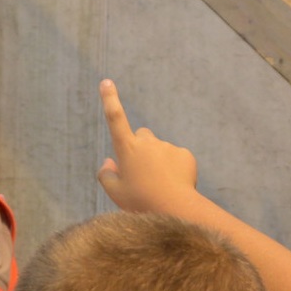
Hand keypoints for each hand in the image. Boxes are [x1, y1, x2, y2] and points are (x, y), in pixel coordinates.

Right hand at [97, 79, 197, 211]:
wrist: (175, 209)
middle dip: (140, 147)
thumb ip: (106, 175)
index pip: (115, 118)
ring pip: (159, 150)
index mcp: (127, 149)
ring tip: (159, 186)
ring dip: (157, 161)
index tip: (106, 82)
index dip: (110, 99)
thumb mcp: (115, 193)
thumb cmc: (140, 203)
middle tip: (141, 173)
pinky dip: (174, 168)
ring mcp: (167, 147)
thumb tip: (108, 162)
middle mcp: (147, 142)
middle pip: (141, 136)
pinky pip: (176, 158)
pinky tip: (173, 185)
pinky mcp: (184, 154)